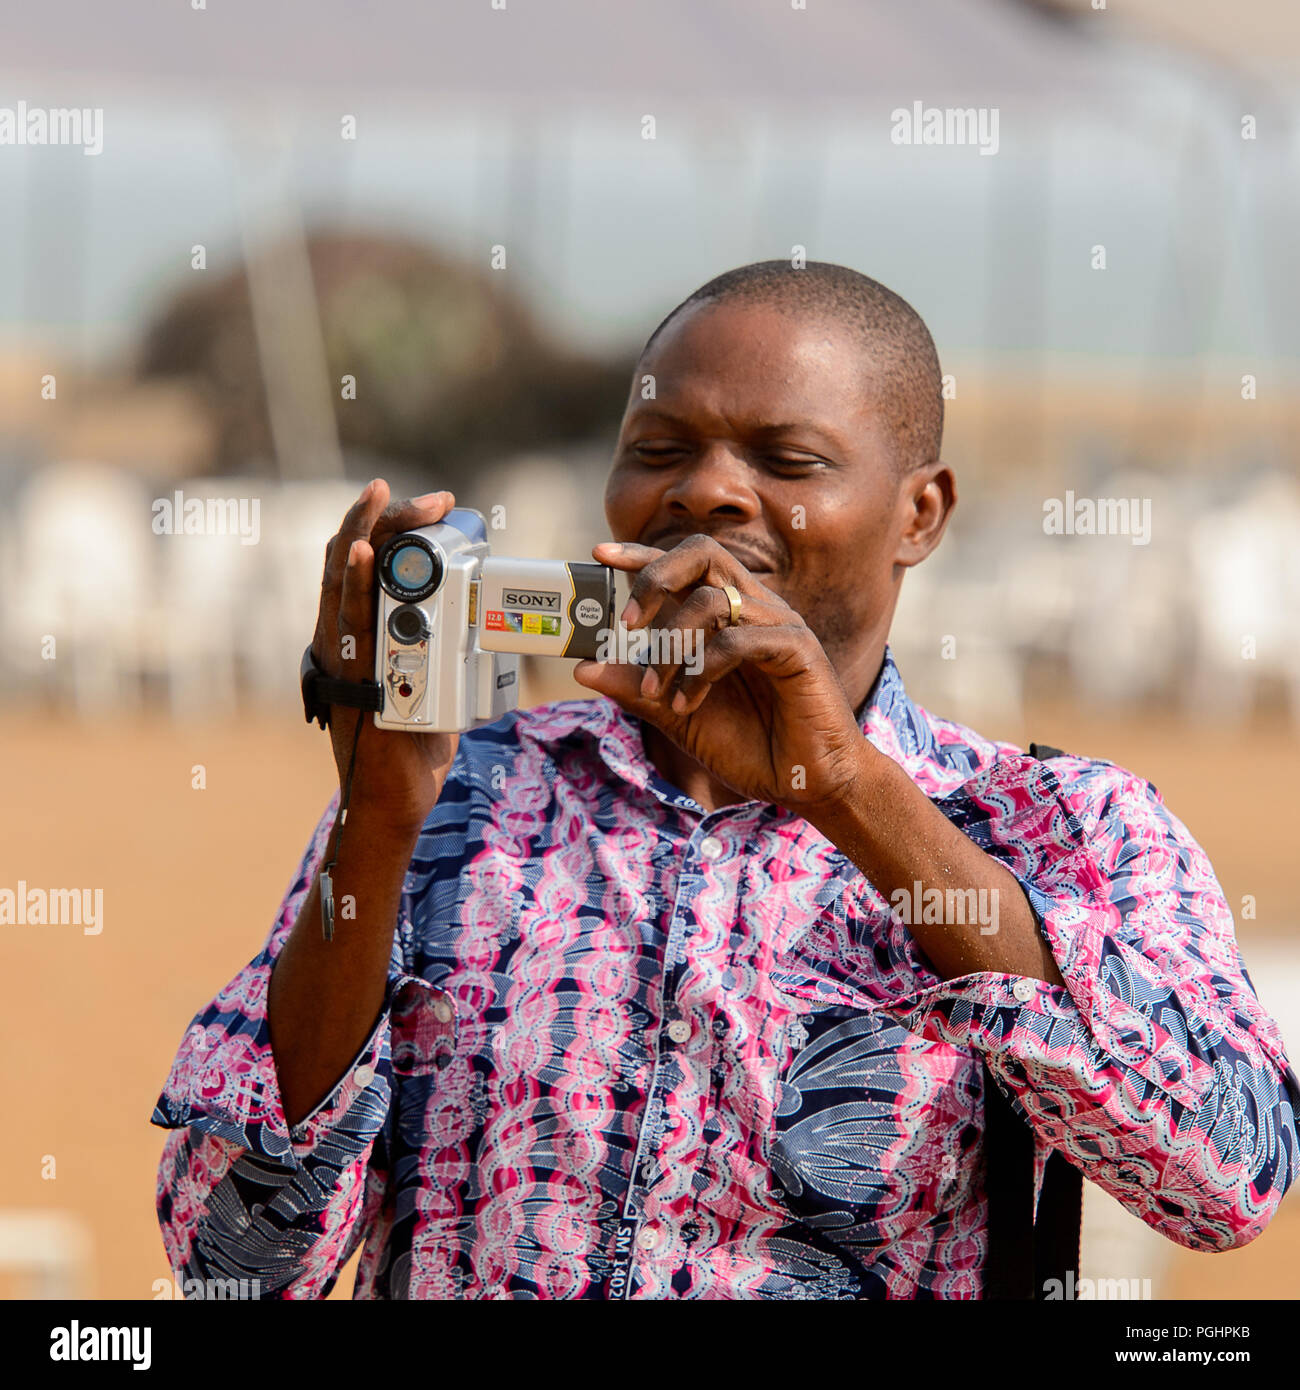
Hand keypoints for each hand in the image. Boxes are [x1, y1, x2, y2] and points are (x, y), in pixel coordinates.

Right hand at [312, 479, 459, 832]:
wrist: (394, 800)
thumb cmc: (411, 744)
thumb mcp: (427, 678)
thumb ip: (440, 645)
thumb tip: (484, 620)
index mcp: (354, 632)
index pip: (363, 561)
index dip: (391, 524)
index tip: (435, 505)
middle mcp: (338, 636)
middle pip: (351, 556)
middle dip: (388, 516)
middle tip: (434, 498)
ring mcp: (342, 655)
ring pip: (343, 578)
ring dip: (367, 531)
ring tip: (384, 495)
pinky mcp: (354, 679)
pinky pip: (352, 624)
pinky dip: (357, 583)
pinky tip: (365, 553)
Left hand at [571, 535, 868, 809]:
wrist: (806, 784)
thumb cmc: (751, 746)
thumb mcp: (677, 716)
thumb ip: (636, 688)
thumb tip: (583, 667)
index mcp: (729, 616)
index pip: (684, 565)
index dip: (642, 553)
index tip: (599, 554)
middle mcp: (754, 609)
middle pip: (703, 554)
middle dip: (656, 578)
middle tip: (627, 623)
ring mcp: (779, 625)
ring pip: (713, 601)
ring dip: (672, 646)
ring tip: (659, 691)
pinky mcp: (798, 650)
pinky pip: (739, 640)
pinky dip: (703, 669)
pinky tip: (689, 703)